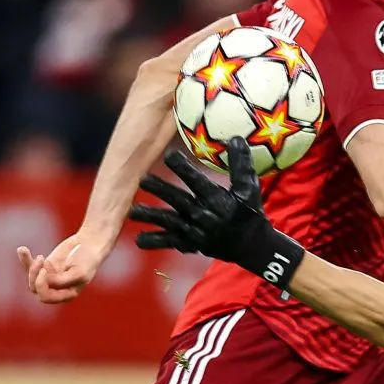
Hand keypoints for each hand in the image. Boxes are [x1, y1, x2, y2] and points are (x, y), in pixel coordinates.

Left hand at [17, 232, 103, 304]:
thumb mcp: (78, 272)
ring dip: (30, 267)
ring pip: (31, 279)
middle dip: (34, 275)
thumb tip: (45, 282)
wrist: (89, 244)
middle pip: (36, 289)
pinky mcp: (45, 266)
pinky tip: (22, 249)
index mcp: (66, 294)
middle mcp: (56, 288)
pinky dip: (25, 258)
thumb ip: (62, 280)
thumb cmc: (87, 260)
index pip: (46, 297)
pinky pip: (30, 266)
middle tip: (41, 259)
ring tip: (31, 252)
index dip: (42, 285)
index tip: (44, 269)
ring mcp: (50, 277)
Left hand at [130, 138, 306, 285]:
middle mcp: (204, 216)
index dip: (183, 169)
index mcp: (217, 201)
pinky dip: (155, 241)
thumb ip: (241, 164)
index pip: (197, 182)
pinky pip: (170, 243)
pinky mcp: (190, 244)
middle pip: (178, 201)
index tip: (168, 155)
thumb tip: (235, 137)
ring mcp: (195, 232)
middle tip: (142, 179)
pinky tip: (138, 239)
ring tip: (132, 211)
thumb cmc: (250, 212)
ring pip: (170, 222)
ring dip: (151, 216)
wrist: (251, 246)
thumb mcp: (249, 188)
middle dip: (160, 190)